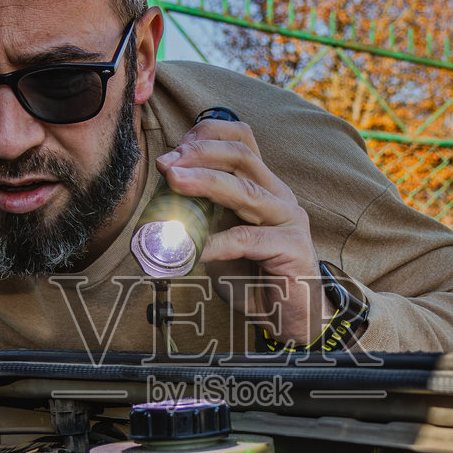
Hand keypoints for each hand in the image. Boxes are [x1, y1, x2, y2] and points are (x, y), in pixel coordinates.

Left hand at [155, 117, 326, 343]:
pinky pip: (248, 239)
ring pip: (246, 191)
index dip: (207, 136)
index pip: (242, 140)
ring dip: (205, 182)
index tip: (173, 150)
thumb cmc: (253, 275)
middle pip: (242, 156)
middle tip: (167, 163)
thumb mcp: (221, 236)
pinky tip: (195, 250)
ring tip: (174, 181)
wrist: (289, 316)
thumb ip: (202, 214)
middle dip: (200, 154)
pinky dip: (216, 243)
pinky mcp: (293, 248)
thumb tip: (160, 200)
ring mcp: (289, 219)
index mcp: (264, 185)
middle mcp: (279, 195)